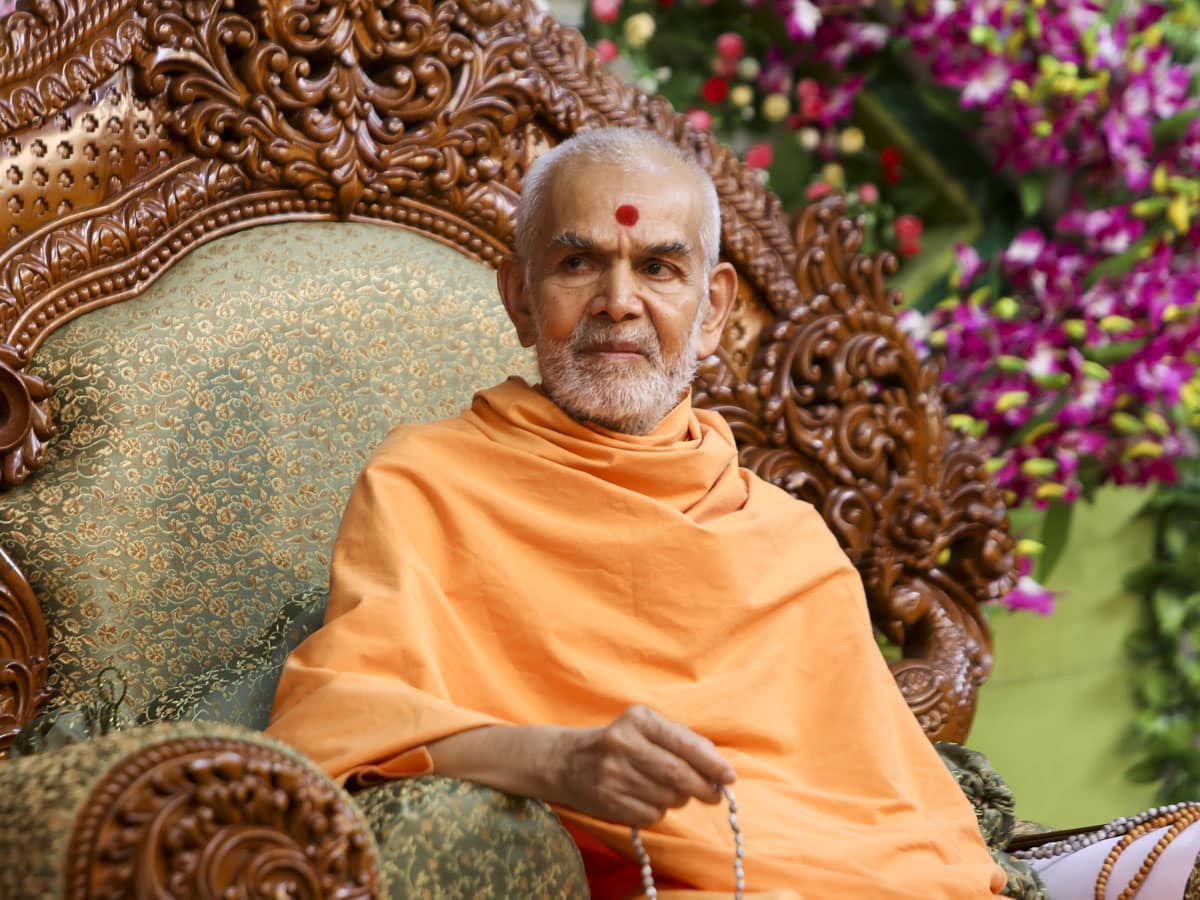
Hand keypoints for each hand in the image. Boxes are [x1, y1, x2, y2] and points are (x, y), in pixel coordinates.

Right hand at [548, 704, 735, 826]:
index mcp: (638, 720)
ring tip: (671, 790)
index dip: (712, 763)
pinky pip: (651, 814)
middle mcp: (623, 744)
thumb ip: (682, 740)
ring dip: (680, 799)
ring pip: (668, 798)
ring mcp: (613, 775)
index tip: (730, 776)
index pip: (684, 744)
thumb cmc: (620, 742)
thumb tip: (719, 768)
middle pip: (679, 775)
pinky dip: (659, 810)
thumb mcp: (646, 727)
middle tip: (714, 794)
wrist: (567, 761)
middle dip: (704, 788)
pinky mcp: (608, 802)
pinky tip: (649, 798)